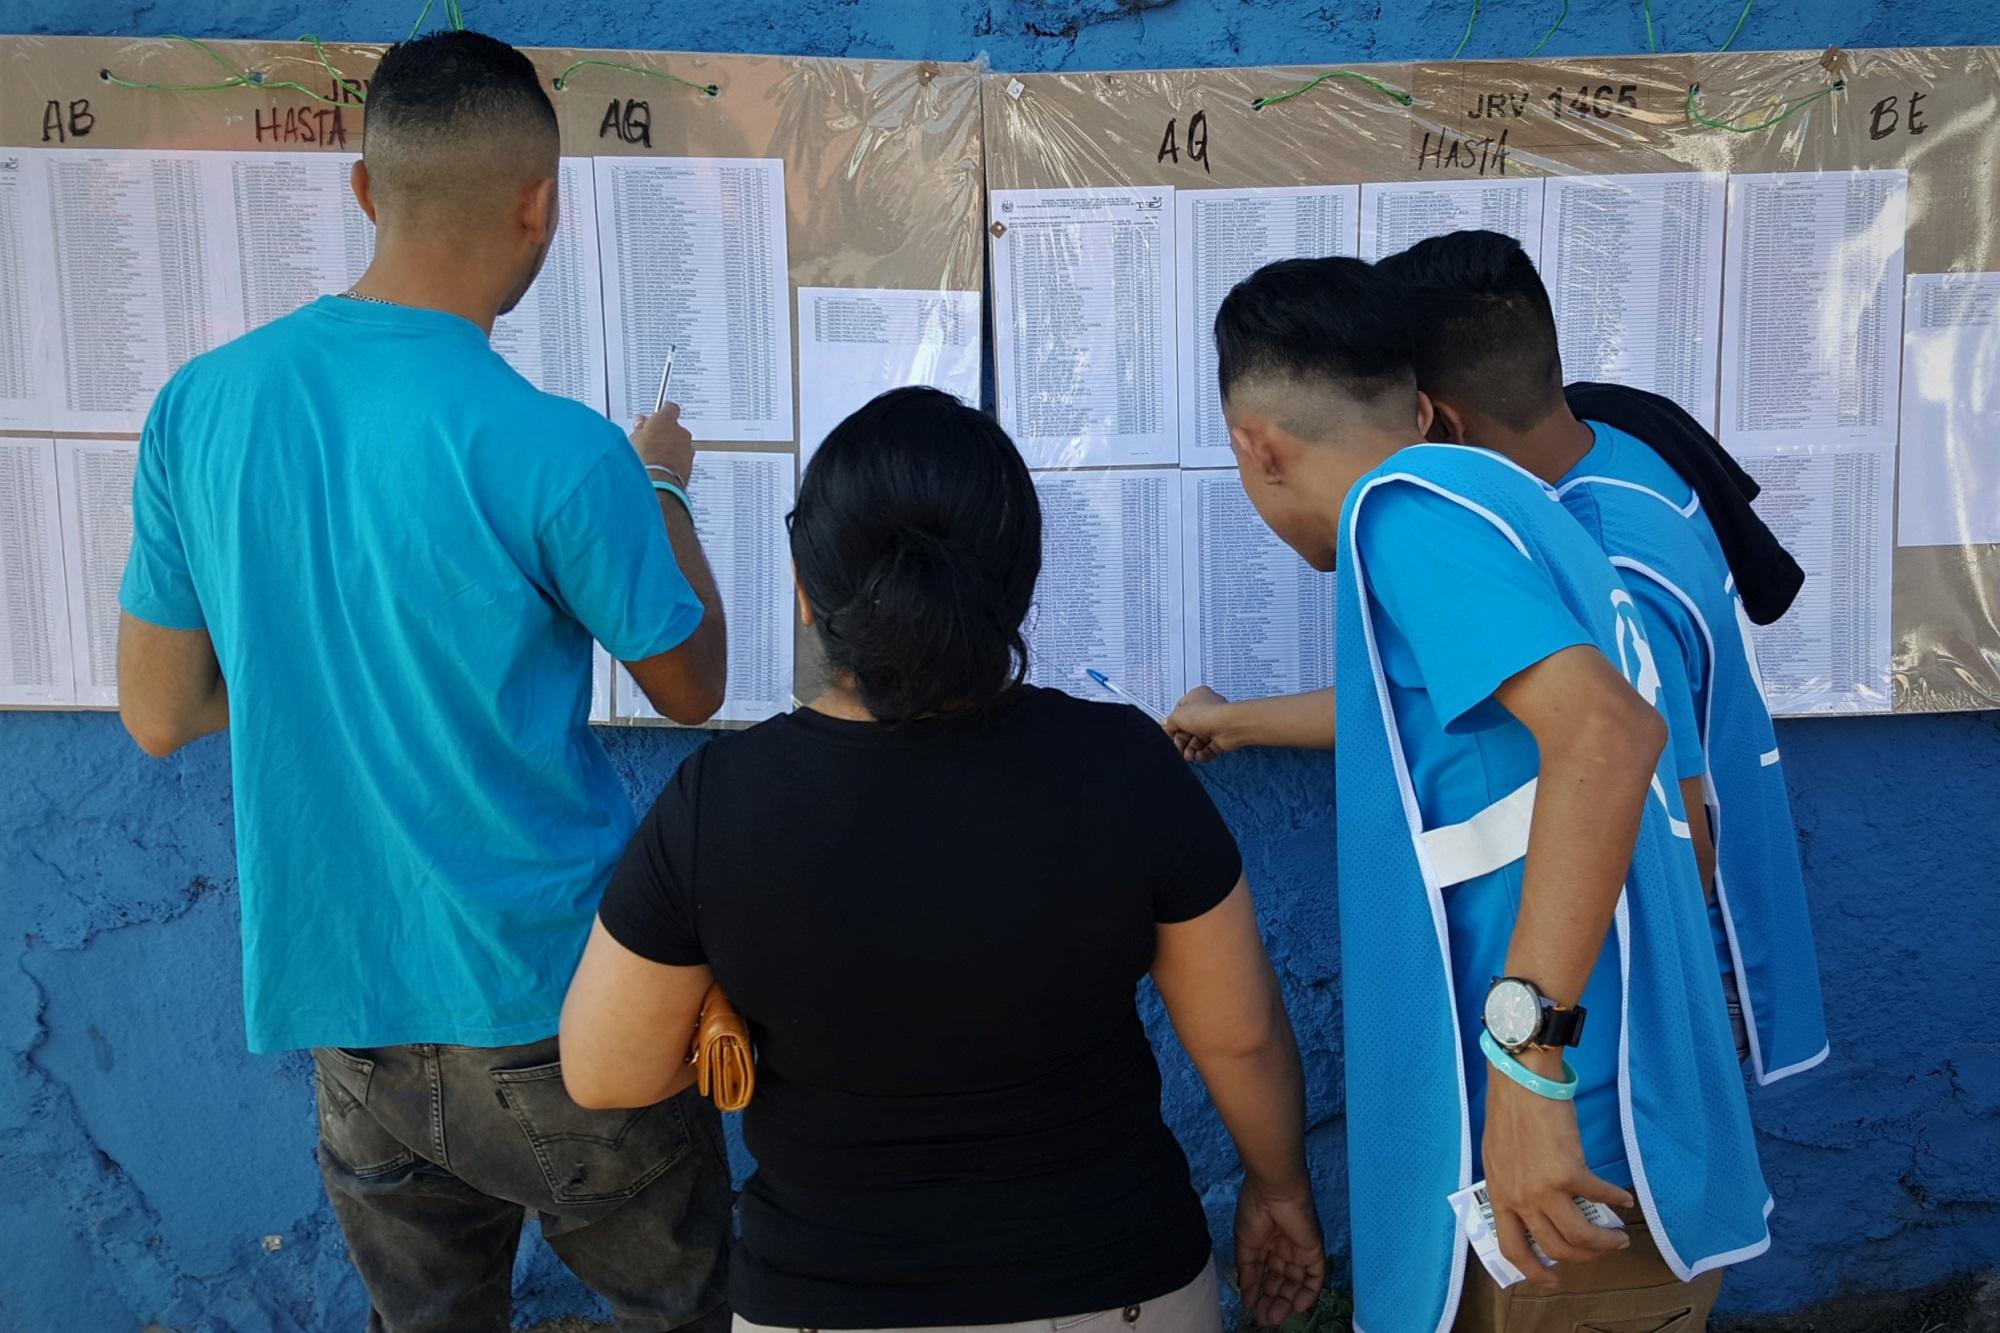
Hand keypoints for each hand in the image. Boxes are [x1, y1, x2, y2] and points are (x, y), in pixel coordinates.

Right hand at [632, 402, 694, 481]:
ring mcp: (687, 448)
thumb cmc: (644, 458)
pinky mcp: (690, 464)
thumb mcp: (634, 438)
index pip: (670, 408)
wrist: (658, 481)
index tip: (657, 417)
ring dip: (672, 448)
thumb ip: (640, 427)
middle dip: (666, 434)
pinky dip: (676, 461)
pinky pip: (683, 458)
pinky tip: (663, 467)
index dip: (663, 413)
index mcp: (666, 420)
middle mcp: (681, 432)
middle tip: (652, 441)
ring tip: (656, 458)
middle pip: (675, 428)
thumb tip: (640, 422)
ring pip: (680, 444)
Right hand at [1165, 685, 1236, 762]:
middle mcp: (1206, 710)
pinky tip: (1198, 756)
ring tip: (1188, 755)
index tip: (1167, 734)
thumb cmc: (1209, 714)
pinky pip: (1208, 749)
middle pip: (1188, 729)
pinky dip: (1202, 754)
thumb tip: (1164, 726)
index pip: (1180, 712)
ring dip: (1190, 749)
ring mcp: (1215, 725)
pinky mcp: (1222, 739)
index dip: (1172, 724)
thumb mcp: (1178, 716)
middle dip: (1181, 741)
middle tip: (1177, 748)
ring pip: (1198, 740)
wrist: (1229, 726)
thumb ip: (1168, 722)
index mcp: (1196, 698)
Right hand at [1234, 1176, 1324, 1326]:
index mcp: (1265, 1244)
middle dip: (1272, 1301)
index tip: (1251, 1310)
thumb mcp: (1245, 1244)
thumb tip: (1245, 1295)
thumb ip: (1248, 1271)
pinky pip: (1315, 1278)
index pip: (1264, 1276)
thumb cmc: (1254, 1210)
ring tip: (1275, 1317)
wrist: (1273, 1190)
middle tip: (1264, 1319)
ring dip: (1287, 1302)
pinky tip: (1296, 1306)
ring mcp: (1299, 1251)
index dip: (1258, 1294)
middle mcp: (1283, 1249)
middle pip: (1280, 1282)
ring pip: (1296, 1283)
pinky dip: (1308, 1294)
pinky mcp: (1314, 1251)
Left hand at [1481, 1055, 1634, 1286]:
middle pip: (1555, 1248)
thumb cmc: (1510, 1114)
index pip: (1512, 1248)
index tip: (1552, 1279)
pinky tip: (1624, 1198)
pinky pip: (1599, 1197)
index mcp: (1499, 1196)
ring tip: (1619, 1236)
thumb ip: (1513, 1186)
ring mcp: (1544, 1188)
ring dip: (1604, 1242)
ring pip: (1579, 1236)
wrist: (1521, 1082)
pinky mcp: (1569, 1173)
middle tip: (1601, 1250)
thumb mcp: (1499, 1158)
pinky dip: (1616, 1200)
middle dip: (1583, 1257)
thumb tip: (1535, 1208)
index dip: (1533, 1271)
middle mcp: (1520, 1198)